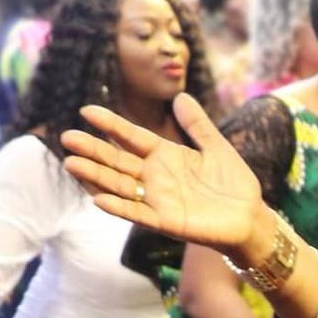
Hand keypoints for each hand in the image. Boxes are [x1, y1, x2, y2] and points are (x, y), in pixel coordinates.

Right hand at [60, 94, 265, 259]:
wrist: (250, 217)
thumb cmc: (233, 184)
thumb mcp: (216, 148)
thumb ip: (198, 125)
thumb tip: (181, 96)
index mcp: (165, 155)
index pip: (132, 137)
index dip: (111, 124)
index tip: (86, 110)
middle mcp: (155, 177)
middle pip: (117, 160)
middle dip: (93, 150)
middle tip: (67, 137)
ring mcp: (157, 199)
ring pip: (119, 186)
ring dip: (96, 176)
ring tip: (71, 163)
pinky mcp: (166, 222)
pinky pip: (137, 214)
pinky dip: (119, 207)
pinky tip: (99, 199)